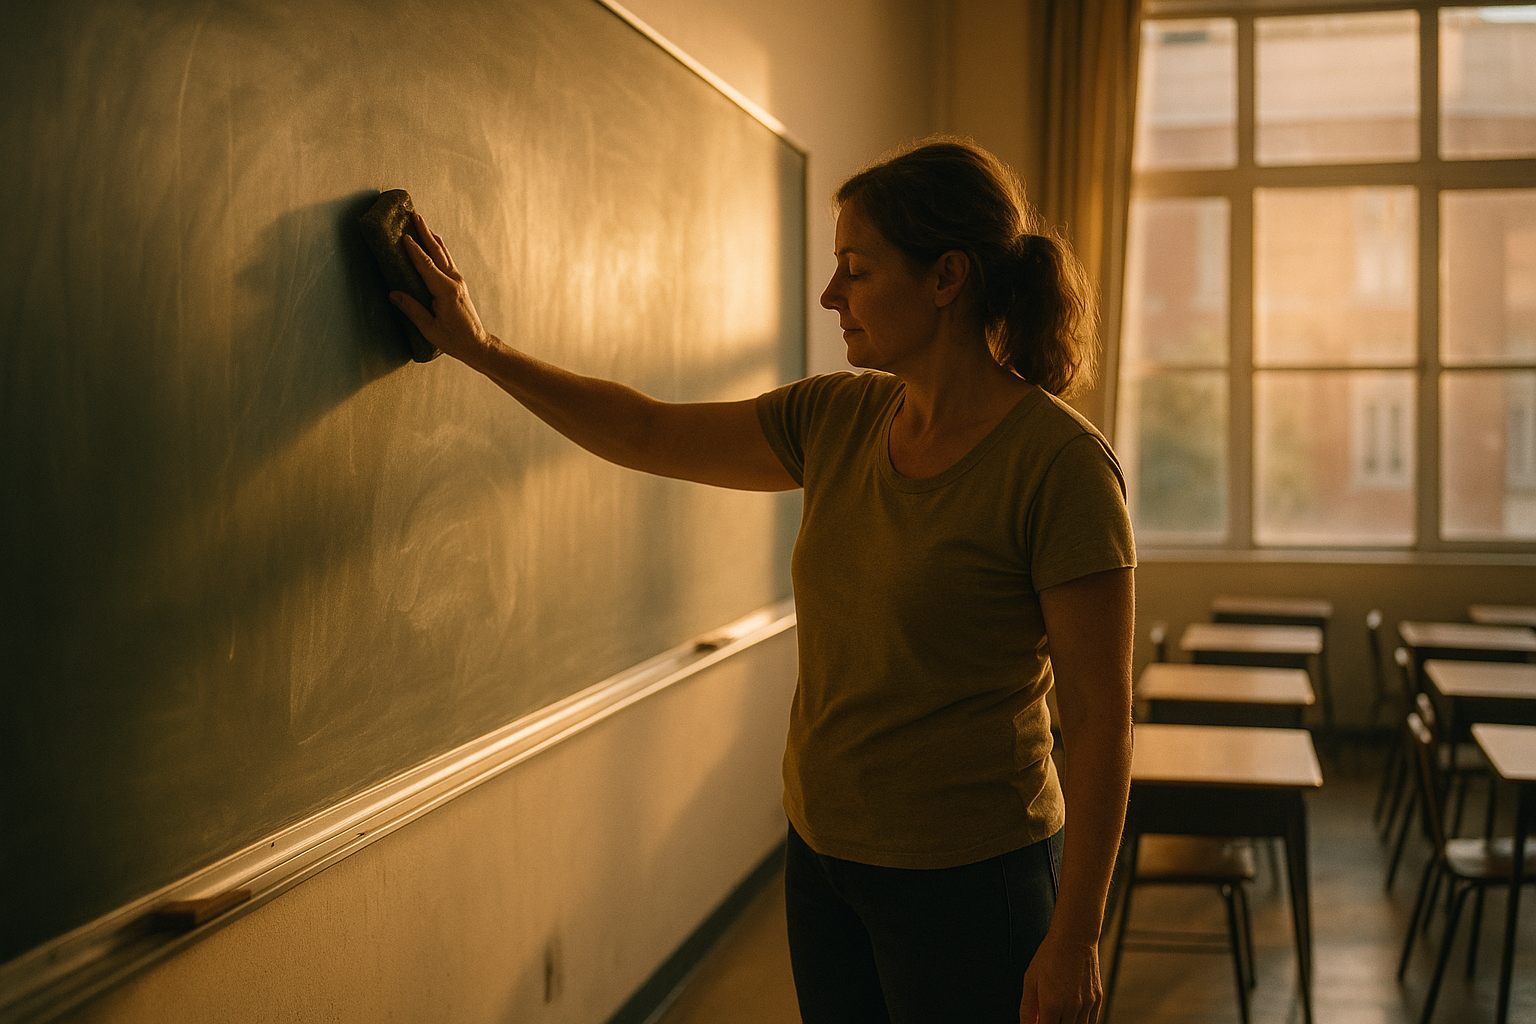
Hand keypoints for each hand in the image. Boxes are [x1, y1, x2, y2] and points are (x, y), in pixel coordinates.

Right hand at [390, 212, 495, 363]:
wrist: (476, 344)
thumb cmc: (453, 339)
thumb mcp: (428, 327)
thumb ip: (411, 309)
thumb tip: (393, 293)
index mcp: (445, 291)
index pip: (426, 265)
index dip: (414, 250)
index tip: (403, 235)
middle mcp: (454, 282)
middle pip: (437, 252)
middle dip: (425, 233)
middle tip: (415, 215)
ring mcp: (458, 281)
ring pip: (444, 254)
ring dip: (432, 237)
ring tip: (422, 223)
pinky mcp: (459, 284)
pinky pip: (447, 260)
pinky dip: (439, 248)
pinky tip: (434, 242)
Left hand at [1019, 928, 1101, 1023]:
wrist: (1075, 937)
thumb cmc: (1050, 955)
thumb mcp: (1030, 980)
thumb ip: (1027, 1008)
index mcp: (1052, 1004)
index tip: (1038, 1021)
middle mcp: (1072, 1007)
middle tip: (1048, 1016)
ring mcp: (1087, 1004)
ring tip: (1060, 1014)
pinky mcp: (1098, 999)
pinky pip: (1091, 1022)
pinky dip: (1082, 1023)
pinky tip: (1072, 1015)